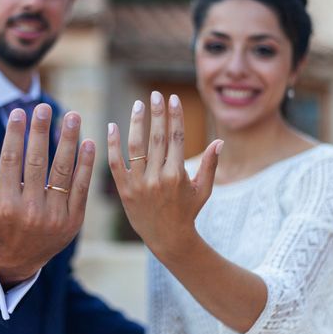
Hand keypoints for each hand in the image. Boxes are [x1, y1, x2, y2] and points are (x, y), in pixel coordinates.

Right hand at [0, 104, 94, 287]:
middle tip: (44, 107)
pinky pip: (81, 186)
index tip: (19, 113)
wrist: (21, 260)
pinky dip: (85, 165)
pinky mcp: (73, 219)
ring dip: (68, 141)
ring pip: (62, 172)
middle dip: (40, 132)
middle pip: (36, 163)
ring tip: (73, 117)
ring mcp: (54, 216)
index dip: (14, 136)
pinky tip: (89, 142)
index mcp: (5, 205)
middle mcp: (30, 211)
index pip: (10, 162)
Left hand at [107, 92, 221, 257]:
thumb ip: (210, 165)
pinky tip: (112, 126)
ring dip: (136, 123)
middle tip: (154, 94)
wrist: (168, 239)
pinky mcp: (125, 190)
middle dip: (157, 113)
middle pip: (157, 138)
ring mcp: (140, 184)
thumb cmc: (188, 212)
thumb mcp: (203, 190)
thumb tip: (220, 142)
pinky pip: (116, 164)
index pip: (176, 138)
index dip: (174, 116)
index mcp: (178, 175)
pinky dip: (113, 144)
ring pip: (136, 147)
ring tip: (137, 105)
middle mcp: (158, 178)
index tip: (172, 99)